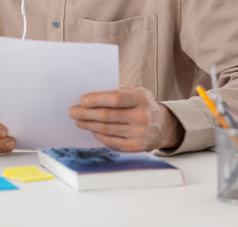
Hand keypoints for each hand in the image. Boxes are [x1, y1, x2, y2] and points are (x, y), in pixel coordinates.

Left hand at [69, 85, 183, 150]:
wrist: (164, 126)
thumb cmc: (143, 105)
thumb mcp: (136, 92)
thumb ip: (117, 91)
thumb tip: (91, 95)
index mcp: (141, 98)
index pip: (115, 98)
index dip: (97, 99)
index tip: (82, 100)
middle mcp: (142, 116)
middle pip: (108, 115)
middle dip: (86, 113)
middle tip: (73, 111)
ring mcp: (140, 133)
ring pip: (107, 129)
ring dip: (89, 124)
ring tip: (78, 120)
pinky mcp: (136, 147)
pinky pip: (112, 141)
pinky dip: (99, 135)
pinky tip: (92, 130)